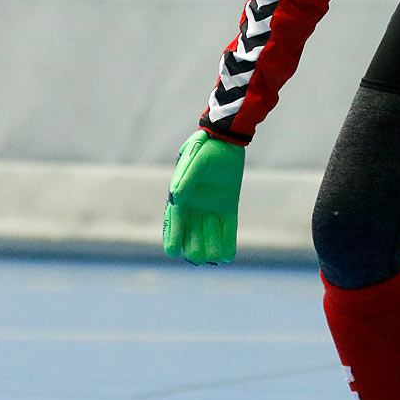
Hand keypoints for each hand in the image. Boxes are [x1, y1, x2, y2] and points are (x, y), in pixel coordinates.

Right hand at [162, 130, 243, 264]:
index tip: (171, 252)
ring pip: (209, 233)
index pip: (176, 219)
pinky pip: (227, 227)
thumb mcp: (195, 159)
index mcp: (182, 195)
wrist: (226, 140)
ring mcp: (212, 207)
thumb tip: (177, 197)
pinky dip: (227, 242)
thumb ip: (187, 177)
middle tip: (195, 258)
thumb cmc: (206, 147)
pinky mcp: (228, 206)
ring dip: (210, 247)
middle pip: (192, 231)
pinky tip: (227, 257)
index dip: (172, 235)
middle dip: (192, 245)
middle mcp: (196, 205)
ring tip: (212, 260)